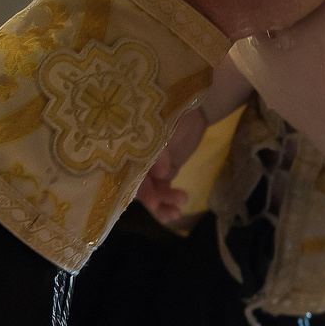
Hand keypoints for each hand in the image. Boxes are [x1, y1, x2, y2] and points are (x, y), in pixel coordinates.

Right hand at [134, 106, 210, 222]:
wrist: (195, 110)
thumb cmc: (175, 112)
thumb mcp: (166, 126)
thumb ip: (161, 150)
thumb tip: (161, 174)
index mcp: (129, 147)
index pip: (129, 172)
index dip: (139, 188)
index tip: (151, 201)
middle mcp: (135, 161)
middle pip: (140, 185)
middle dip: (152, 199)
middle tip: (161, 206)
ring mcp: (150, 170)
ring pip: (152, 193)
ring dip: (161, 205)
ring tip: (176, 214)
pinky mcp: (164, 175)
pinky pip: (163, 192)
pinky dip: (168, 203)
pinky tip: (175, 214)